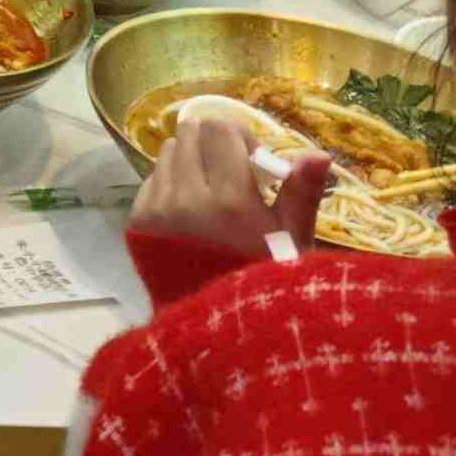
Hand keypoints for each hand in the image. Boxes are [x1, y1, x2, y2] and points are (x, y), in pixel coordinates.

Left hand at [130, 103, 328, 266]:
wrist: (219, 325)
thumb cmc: (265, 280)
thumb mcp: (293, 241)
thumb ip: (301, 193)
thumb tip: (320, 152)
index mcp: (229, 201)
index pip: (220, 129)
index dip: (240, 138)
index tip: (253, 163)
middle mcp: (185, 198)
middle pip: (190, 132)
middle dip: (214, 145)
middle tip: (233, 173)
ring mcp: (156, 208)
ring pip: (170, 151)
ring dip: (191, 161)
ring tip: (212, 193)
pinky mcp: (136, 219)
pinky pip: (152, 177)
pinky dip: (172, 183)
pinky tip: (192, 211)